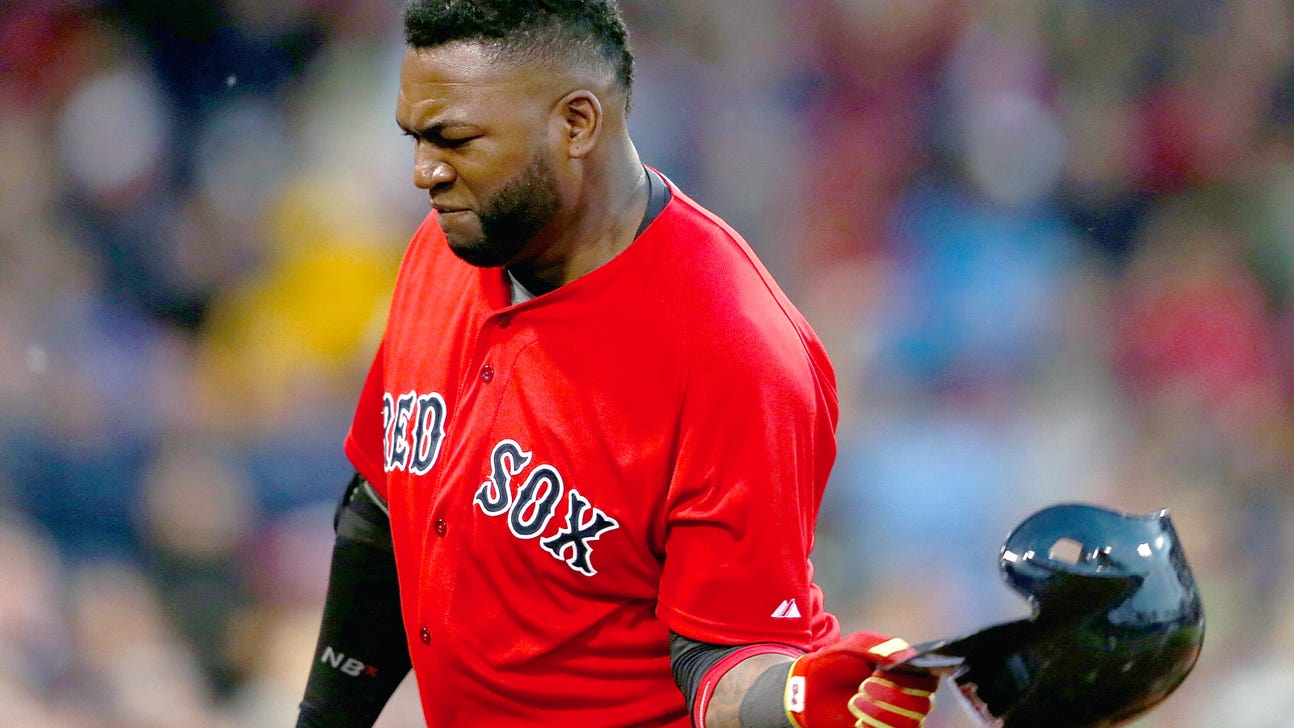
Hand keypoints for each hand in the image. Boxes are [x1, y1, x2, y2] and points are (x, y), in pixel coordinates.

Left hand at [785, 631, 937, 727]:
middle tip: (865, 684)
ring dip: (881, 712)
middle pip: (923, 705)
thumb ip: (880, 646)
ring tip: (856, 700)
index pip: (929, 681)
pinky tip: (857, 719)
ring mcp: (895, 718)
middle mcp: (907, 697)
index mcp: (906, 672)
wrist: (811, 684)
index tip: (882, 671)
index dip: (912, 679)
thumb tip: (907, 656)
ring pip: (910, 724)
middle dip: (894, 695)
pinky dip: (873, 727)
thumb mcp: (856, 644)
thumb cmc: (837, 660)